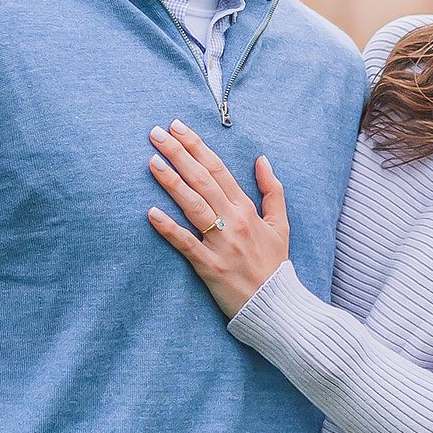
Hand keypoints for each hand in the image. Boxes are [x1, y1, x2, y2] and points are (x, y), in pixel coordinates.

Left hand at [145, 120, 290, 317]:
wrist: (276, 305)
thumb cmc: (274, 265)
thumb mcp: (281, 224)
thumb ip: (273, 190)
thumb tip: (261, 160)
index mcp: (247, 209)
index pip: (218, 169)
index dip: (197, 146)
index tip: (178, 127)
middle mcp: (233, 221)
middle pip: (202, 180)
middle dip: (178, 153)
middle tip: (156, 132)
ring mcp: (221, 244)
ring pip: (193, 205)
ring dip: (172, 182)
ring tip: (152, 161)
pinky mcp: (209, 267)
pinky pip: (186, 244)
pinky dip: (169, 228)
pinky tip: (151, 213)